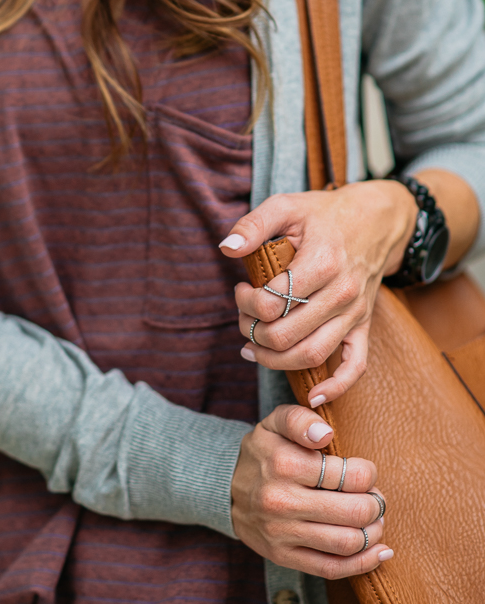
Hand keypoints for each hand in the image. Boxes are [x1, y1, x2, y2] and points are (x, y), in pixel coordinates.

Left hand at [220, 180, 416, 405]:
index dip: (247, 303)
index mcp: (322, 263)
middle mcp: (342, 293)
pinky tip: (313, 397)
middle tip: (243, 318)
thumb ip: (253, 224)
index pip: (273, 302)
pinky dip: (336, 387)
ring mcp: (355, 313)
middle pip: (286, 335)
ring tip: (253, 348)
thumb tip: (227, 248)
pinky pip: (356, 366)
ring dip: (275, 361)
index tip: (241, 289)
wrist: (376, 219)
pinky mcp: (364, 325)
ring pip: (312, 354)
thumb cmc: (324, 214)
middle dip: (253, 332)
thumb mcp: (286, 205)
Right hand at [232, 405, 392, 577]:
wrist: (225, 488)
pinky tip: (379, 551)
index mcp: (284, 464)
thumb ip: (301, 420)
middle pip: (354, 511)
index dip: (368, 474)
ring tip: (374, 520)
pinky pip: (331, 568)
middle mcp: (282, 501)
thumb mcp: (275, 423)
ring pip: (347, 542)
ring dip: (373, 532)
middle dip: (375, 504)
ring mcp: (282, 533)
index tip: (365, 472)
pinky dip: (363, 563)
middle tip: (375, 498)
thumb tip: (326, 434)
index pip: (350, 476)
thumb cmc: (263, 452)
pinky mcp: (283, 557)